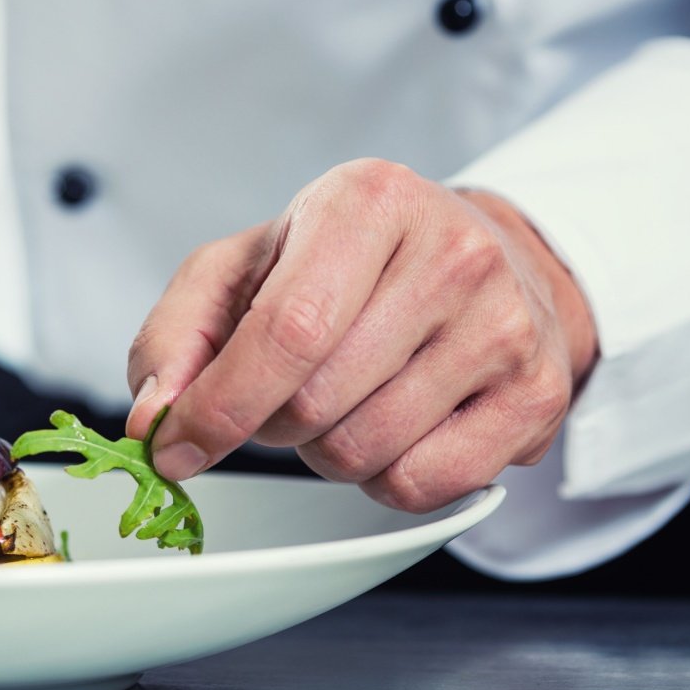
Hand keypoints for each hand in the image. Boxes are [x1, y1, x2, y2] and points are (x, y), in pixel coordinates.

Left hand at [125, 159, 598, 511]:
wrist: (479, 255)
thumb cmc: (344, 264)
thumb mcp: (243, 268)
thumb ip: (177, 336)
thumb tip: (153, 419)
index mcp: (366, 203)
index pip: (286, 331)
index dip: (219, 407)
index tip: (173, 447)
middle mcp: (451, 256)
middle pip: (318, 402)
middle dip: (271, 423)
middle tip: (282, 393)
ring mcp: (505, 327)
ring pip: (365, 452)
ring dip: (323, 451)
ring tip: (341, 400)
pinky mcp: (536, 395)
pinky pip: (423, 486)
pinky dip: (382, 478)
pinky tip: (390, 427)